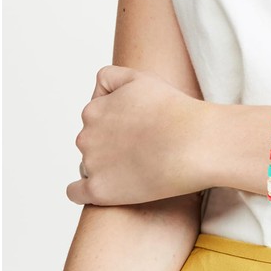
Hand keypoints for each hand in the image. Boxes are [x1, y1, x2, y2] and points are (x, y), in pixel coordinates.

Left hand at [66, 65, 206, 205]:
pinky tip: (106, 188)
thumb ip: (110, 77)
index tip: (137, 128)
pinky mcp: (99, 191)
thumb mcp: (138, 78)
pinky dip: (85, 191)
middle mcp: (86, 136)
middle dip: (110, 143)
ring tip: (137, 166)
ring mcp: (91, 164)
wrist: (194, 143)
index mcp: (93, 110)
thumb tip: (96, 93)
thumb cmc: (173, 109)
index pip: (95, 116)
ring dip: (105, 166)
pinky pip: (76, 193)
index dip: (117, 121)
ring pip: (89, 165)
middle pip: (91, 141)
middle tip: (141, 148)